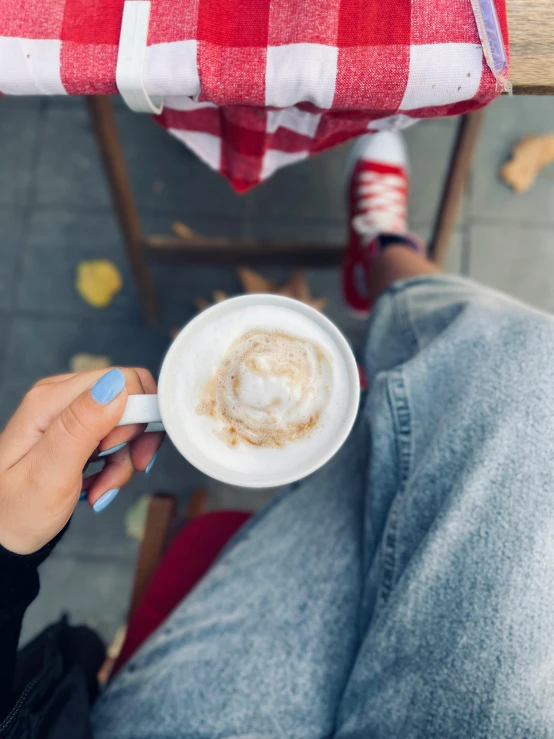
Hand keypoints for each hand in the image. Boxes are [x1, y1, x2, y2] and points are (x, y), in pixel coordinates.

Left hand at [0, 367, 162, 554]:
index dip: (139, 415)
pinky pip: (116, 438)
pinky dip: (116, 465)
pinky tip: (98, 485)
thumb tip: (116, 385)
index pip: (123, 380)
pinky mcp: (76, 430)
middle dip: (135, 439)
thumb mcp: (50, 473)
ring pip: (127, 422)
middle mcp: (60, 398)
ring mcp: (69, 414)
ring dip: (124, 459)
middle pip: (129, 398)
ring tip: (103, 488)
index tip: (127, 450)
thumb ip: (82, 426)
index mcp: (51, 401)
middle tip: (121, 471)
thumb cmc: (15, 511)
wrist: (1, 536)